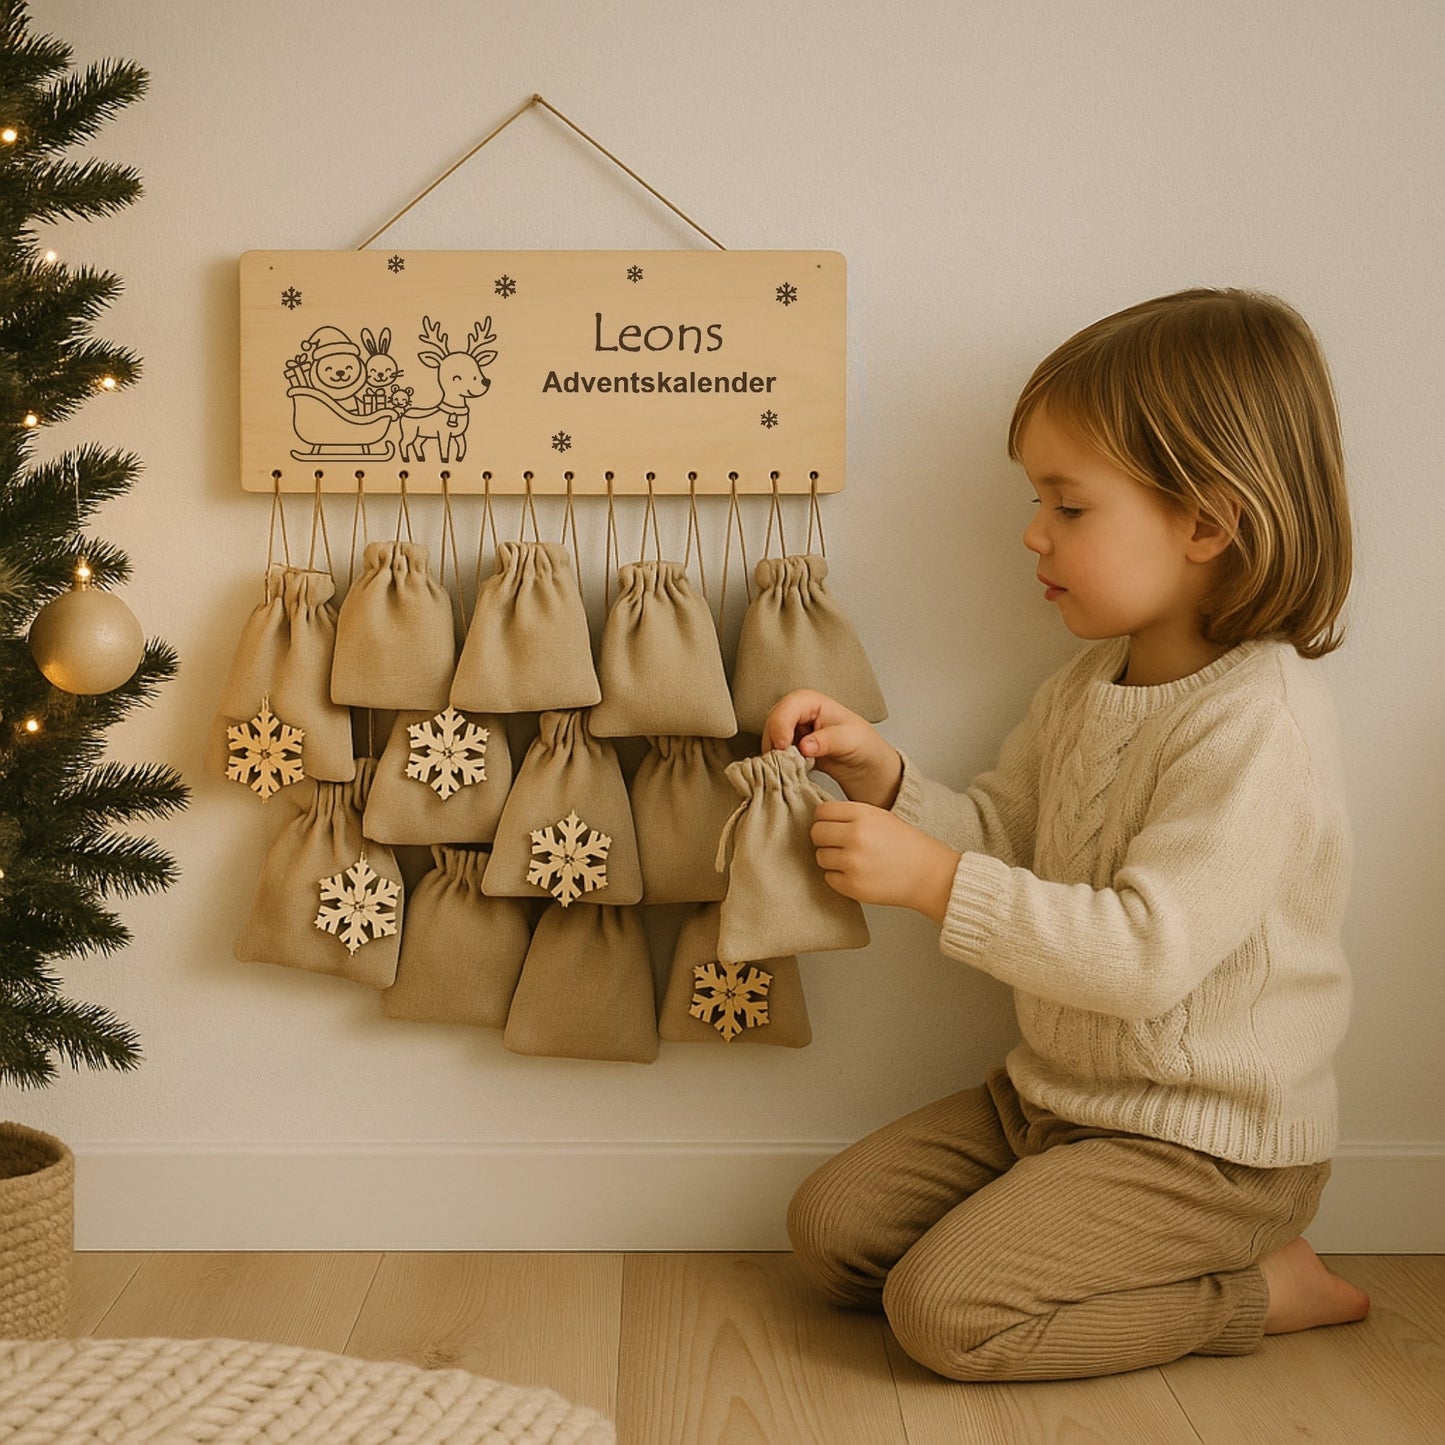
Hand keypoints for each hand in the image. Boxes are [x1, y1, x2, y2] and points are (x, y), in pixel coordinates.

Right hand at [762, 690, 902, 808]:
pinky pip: (775, 753)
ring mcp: (793, 731)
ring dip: (774, 754)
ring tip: (787, 768)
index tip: (783, 746)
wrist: (865, 766)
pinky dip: (777, 762)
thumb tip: (804, 746)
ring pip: (770, 738)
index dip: (781, 724)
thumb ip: (827, 741)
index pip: (788, 706)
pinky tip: (787, 771)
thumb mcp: (850, 741)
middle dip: (774, 741)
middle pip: (773, 721)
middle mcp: (799, 713)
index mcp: (813, 702)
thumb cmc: (863, 745)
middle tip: (782, 761)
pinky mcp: (791, 748)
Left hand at [810, 801, 959, 922]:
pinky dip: (839, 878)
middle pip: (816, 833)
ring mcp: (853, 862)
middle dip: (824, 839)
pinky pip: (829, 878)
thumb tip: (819, 819)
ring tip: (853, 860)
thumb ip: (849, 815)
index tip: (831, 826)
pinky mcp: (853, 886)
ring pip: (820, 857)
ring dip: (832, 859)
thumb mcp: (879, 817)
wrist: (928, 874)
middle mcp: (855, 836)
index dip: (824, 819)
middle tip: (839, 844)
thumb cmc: (904, 844)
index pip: (821, 812)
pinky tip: (858, 874)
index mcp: (862, 815)